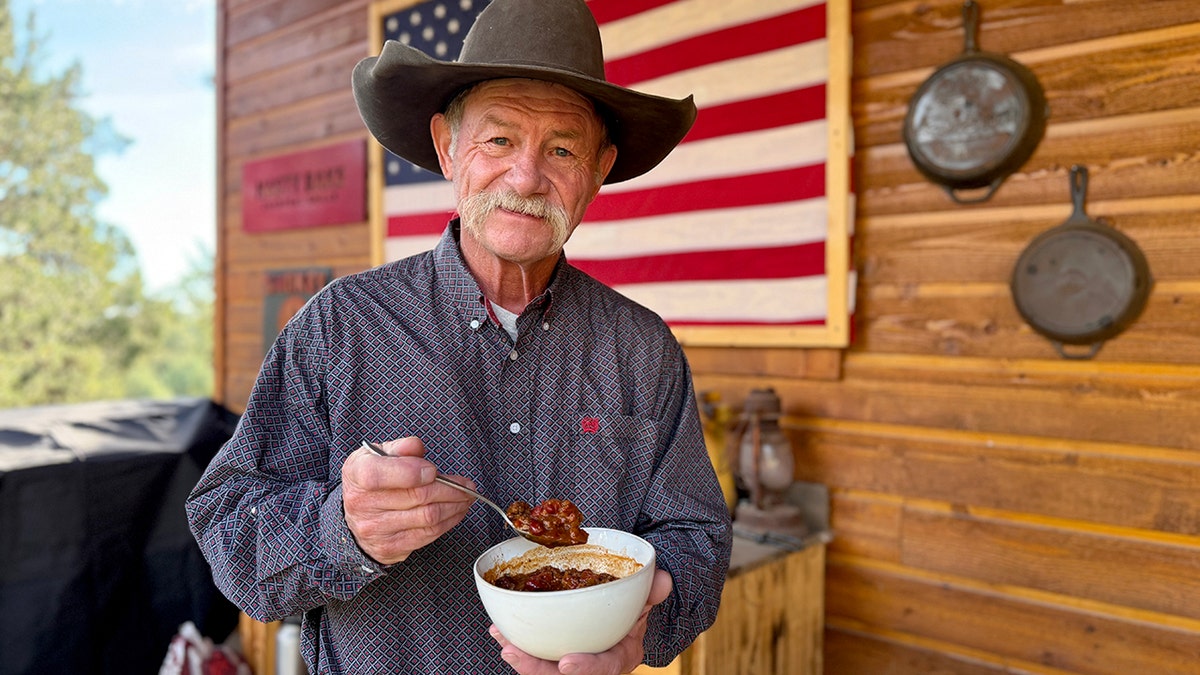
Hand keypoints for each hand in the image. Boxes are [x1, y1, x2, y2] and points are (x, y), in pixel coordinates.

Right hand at [342, 437, 474, 563]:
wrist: (357, 514)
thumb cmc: (375, 477)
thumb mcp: (380, 454)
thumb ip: (400, 448)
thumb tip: (415, 447)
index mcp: (357, 474)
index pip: (378, 475)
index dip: (410, 472)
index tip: (433, 470)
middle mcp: (362, 504)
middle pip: (416, 496)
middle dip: (450, 489)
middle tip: (467, 484)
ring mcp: (375, 529)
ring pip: (428, 517)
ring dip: (455, 506)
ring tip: (467, 496)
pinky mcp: (390, 547)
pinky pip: (428, 534)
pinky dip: (449, 521)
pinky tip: (457, 511)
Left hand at [489, 568, 673, 674]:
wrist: (626, 619)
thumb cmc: (634, 612)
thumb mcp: (647, 602)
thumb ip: (652, 592)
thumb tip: (662, 579)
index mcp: (618, 658)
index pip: (604, 668)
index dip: (587, 668)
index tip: (566, 662)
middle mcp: (591, 665)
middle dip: (535, 669)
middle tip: (513, 652)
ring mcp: (571, 660)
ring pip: (543, 668)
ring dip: (520, 657)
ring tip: (502, 640)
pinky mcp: (553, 654)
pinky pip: (535, 653)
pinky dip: (517, 642)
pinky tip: (499, 629)